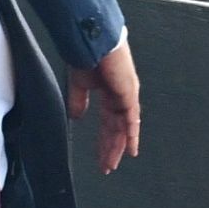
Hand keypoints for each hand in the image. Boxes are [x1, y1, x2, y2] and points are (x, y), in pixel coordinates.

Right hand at [68, 36, 141, 173]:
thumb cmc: (86, 55)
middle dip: (112, 148)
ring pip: (125, 127)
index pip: (109, 122)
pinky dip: (131, 133)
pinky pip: (131, 118)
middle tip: (108, 166)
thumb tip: (76, 117)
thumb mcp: (80, 84)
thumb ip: (79, 101)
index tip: (101, 156)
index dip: (105, 140)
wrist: (91, 41)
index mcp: (110, 93)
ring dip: (119, 146)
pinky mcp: (129, 93)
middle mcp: (121, 96)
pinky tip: (130, 148)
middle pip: (118, 129)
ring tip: (112, 162)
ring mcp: (127, 95)